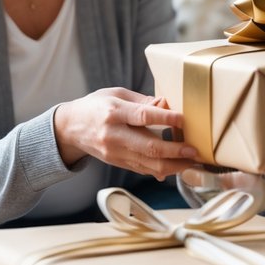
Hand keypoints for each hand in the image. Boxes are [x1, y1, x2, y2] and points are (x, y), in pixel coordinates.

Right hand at [53, 88, 194, 179]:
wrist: (70, 128)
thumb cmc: (96, 106)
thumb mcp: (116, 94)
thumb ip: (143, 101)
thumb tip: (167, 105)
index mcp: (113, 112)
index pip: (142, 116)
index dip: (165, 119)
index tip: (183, 120)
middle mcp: (113, 135)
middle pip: (148, 147)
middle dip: (175, 151)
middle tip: (194, 150)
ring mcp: (114, 152)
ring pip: (148, 163)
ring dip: (173, 165)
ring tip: (191, 162)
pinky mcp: (117, 162)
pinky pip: (143, 169)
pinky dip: (161, 170)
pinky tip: (176, 167)